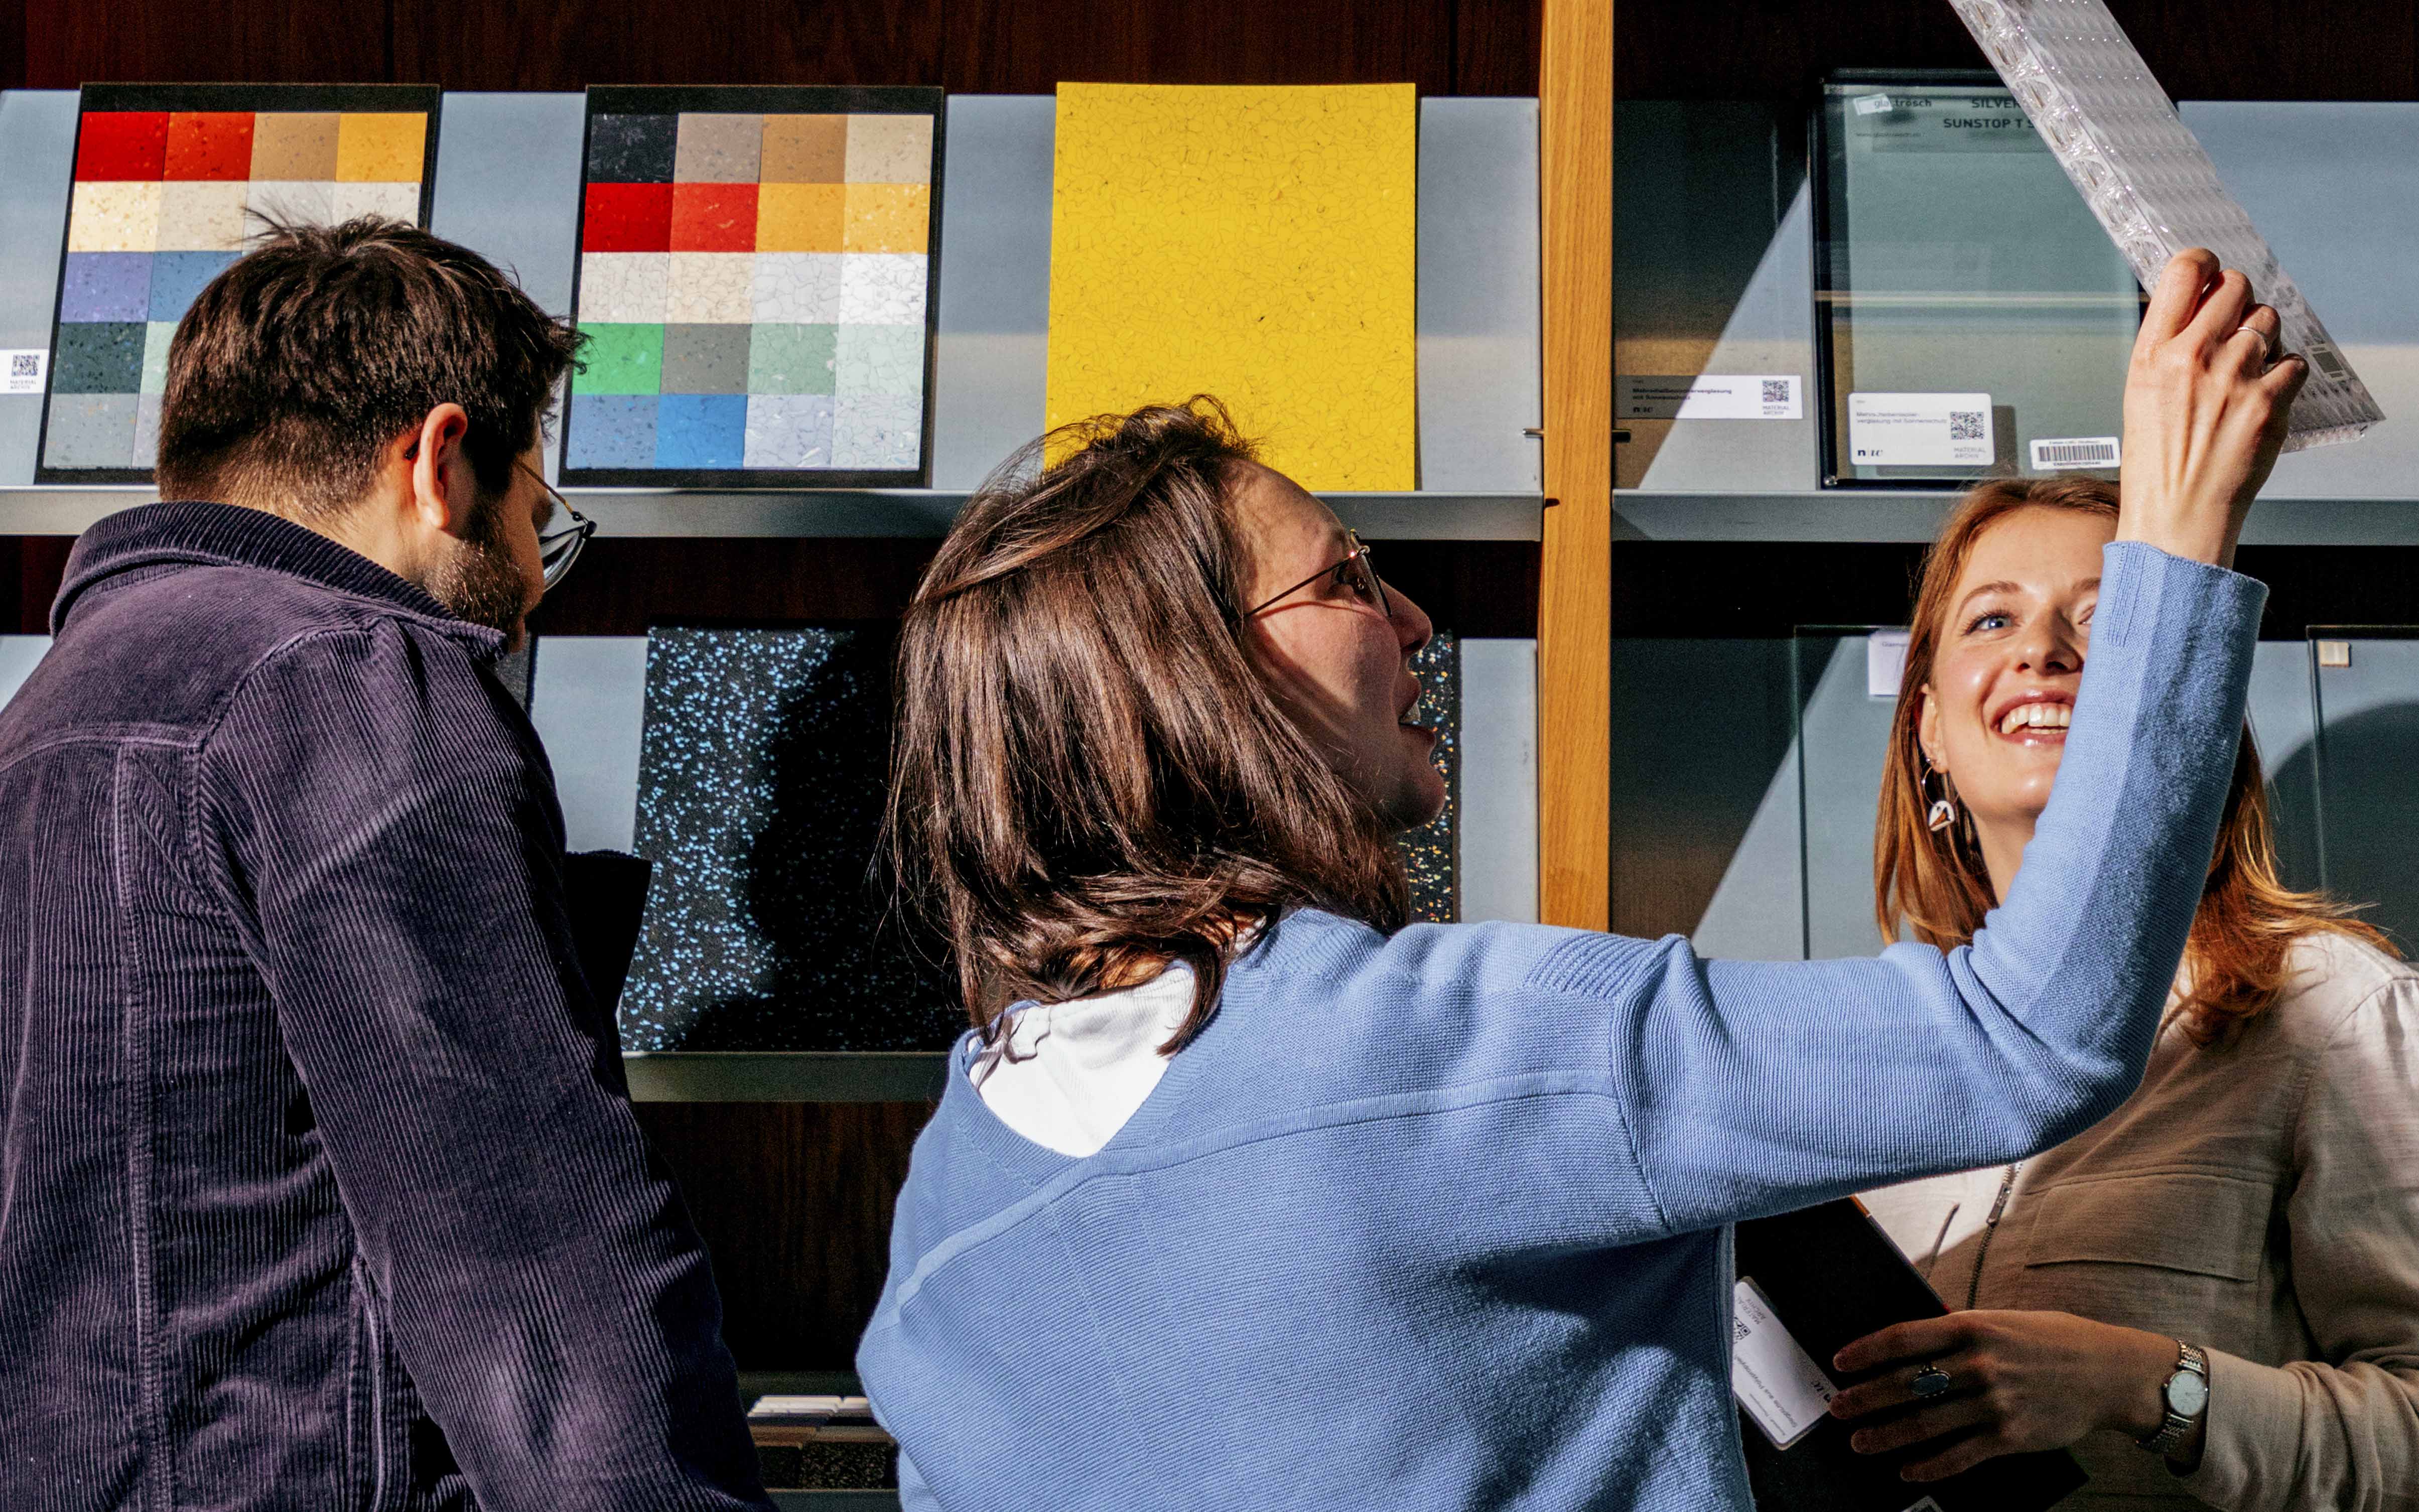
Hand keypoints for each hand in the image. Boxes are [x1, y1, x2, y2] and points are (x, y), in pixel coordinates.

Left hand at [1828, 1310, 2181, 1481]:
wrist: (2110, 1373)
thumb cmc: (2054, 1340)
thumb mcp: (2003, 1320)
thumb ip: (1961, 1329)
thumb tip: (1916, 1339)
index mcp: (1972, 1326)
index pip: (1903, 1339)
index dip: (1865, 1351)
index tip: (1840, 1362)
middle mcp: (1979, 1364)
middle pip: (1905, 1383)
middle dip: (1864, 1397)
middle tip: (1837, 1408)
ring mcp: (1994, 1403)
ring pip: (1924, 1424)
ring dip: (1885, 1435)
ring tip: (1860, 1442)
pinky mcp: (2010, 1436)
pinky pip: (1959, 1456)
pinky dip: (1929, 1467)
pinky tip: (1907, 1470)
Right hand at [2116, 248, 2308, 569]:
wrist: (2177, 514)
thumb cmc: (2157, 462)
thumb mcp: (2141, 393)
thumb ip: (2168, 346)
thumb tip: (2199, 306)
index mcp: (2152, 354)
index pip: (2185, 271)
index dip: (2206, 263)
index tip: (2212, 271)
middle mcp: (2192, 358)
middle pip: (2236, 287)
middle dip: (2240, 300)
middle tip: (2236, 324)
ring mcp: (2233, 377)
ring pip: (2269, 321)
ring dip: (2264, 338)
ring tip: (2247, 369)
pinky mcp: (2268, 401)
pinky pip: (2293, 363)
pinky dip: (2284, 375)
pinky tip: (2263, 395)